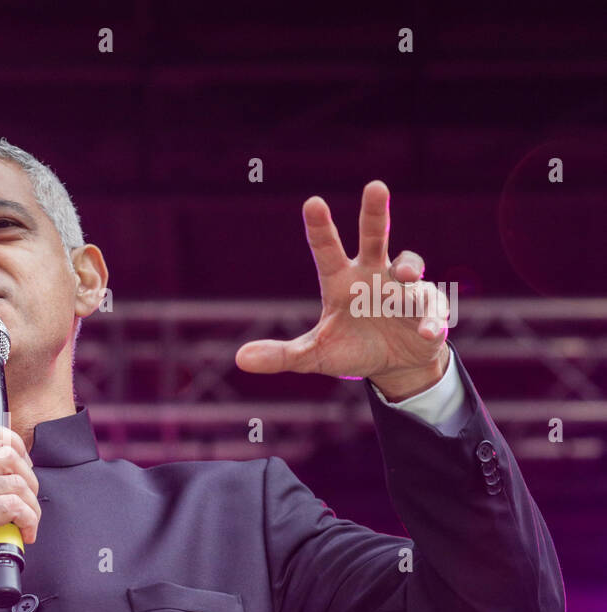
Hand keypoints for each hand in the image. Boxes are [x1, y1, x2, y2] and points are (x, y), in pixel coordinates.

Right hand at [0, 418, 40, 611]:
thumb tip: (15, 459)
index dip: (12, 442)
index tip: (22, 468)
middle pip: (6, 453)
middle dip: (29, 479)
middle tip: (28, 503)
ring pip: (15, 482)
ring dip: (32, 506)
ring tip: (26, 523)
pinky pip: (15, 506)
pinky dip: (29, 521)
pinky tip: (24, 534)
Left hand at [235, 180, 449, 400]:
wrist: (394, 365)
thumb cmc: (351, 349)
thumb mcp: (314, 356)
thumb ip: (282, 355)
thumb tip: (240, 359)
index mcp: (342, 282)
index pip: (327, 250)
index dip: (319, 228)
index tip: (312, 202)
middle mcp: (373, 275)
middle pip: (374, 236)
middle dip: (375, 212)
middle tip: (375, 186)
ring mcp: (403, 289)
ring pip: (409, 265)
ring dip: (408, 266)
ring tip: (403, 274)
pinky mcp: (428, 309)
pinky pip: (431, 309)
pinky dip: (431, 319)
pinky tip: (427, 331)